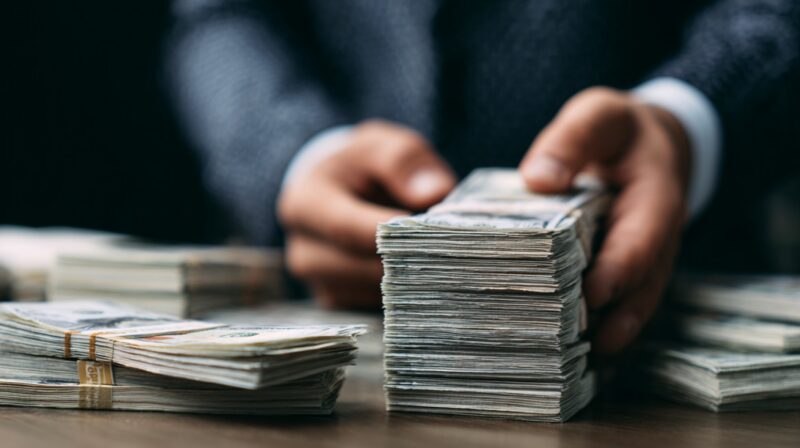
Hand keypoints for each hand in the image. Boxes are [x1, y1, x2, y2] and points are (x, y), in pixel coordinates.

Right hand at [279, 120, 456, 308]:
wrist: (334, 190)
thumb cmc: (361, 166)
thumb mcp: (380, 145)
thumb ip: (403, 161)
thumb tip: (433, 194)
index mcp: (305, 204)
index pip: (347, 228)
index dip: (392, 235)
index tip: (434, 233)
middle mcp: (303, 250)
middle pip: (362, 268)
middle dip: (410, 260)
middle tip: (456, 249)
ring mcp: (318, 282)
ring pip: (373, 293)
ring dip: (411, 279)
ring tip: (441, 255)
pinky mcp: (336, 302)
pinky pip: (377, 308)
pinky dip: (404, 294)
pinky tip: (426, 273)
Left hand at [519, 87, 690, 353]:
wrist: (649, 145)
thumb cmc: (619, 131)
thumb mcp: (599, 116)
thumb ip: (573, 139)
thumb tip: (539, 178)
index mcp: (656, 200)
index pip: (641, 243)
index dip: (618, 272)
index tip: (589, 297)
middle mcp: (659, 239)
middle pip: (641, 286)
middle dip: (610, 318)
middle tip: (570, 344)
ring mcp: (648, 260)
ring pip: (634, 304)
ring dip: (607, 333)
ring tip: (571, 360)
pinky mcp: (630, 272)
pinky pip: (622, 304)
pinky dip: (601, 326)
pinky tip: (571, 349)